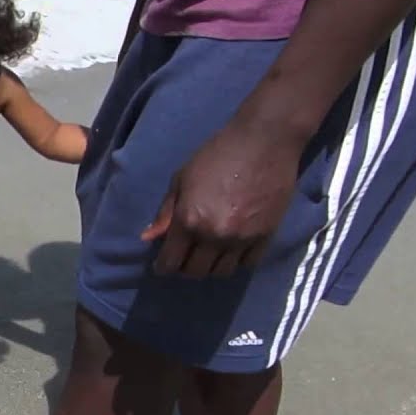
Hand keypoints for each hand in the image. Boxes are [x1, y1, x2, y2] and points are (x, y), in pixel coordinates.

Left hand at [141, 115, 302, 277]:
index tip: (163, 264)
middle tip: (185, 256)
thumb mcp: (181, 179)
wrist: (264, 142)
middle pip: (195, 272)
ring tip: (208, 254)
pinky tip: (231, 249)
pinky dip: (236, 261)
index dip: (163, 267)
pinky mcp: (266, 236)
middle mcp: (214, 236)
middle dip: (185, 268)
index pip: (170, 262)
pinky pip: (247, 264)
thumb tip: (149, 237)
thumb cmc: (216, 155)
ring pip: (221, 272)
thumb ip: (165, 212)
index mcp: (189, 221)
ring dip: (211, 267)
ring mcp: (241, 239)